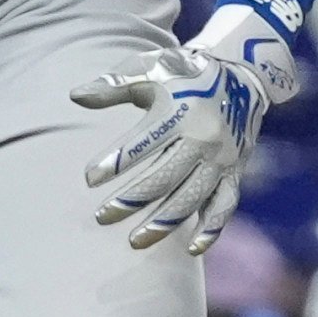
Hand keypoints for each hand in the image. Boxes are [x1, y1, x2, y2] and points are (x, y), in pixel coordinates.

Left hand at [73, 0, 302, 254]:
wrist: (242, 76)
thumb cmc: (183, 73)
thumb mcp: (150, 68)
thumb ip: (113, 85)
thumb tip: (75, 96)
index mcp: (179, 111)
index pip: (143, 142)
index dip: (115, 161)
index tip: (88, 178)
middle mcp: (203, 138)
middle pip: (164, 177)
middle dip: (132, 200)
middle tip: (101, 217)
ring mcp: (222, 159)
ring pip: (191, 197)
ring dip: (163, 222)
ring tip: (135, 240)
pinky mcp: (235, 172)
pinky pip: (225, 205)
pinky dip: (212, 228)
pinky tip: (192, 249)